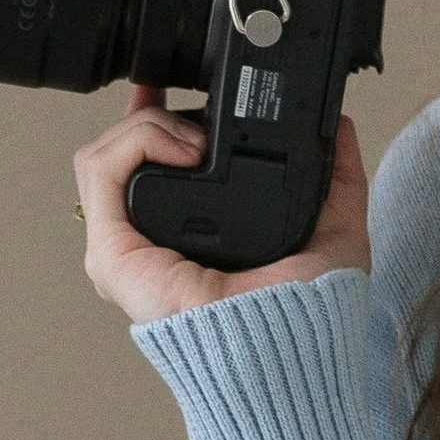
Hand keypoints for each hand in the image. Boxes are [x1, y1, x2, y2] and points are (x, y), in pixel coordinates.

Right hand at [75, 81, 372, 323]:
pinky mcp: (111, 254)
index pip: (150, 167)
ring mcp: (124, 251)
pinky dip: (137, 141)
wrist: (291, 355)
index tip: (173, 85)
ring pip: (104, 154)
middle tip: (174, 90)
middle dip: (142, 112)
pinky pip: (100, 171)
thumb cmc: (312, 316)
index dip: (155, 120)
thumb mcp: (336, 227)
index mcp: (189, 239)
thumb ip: (339, 177)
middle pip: (120, 155)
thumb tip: (338, 127)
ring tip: (197, 138)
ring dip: (147, 124)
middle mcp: (149, 244)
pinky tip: (185, 148)